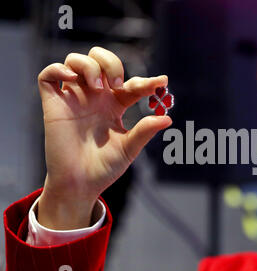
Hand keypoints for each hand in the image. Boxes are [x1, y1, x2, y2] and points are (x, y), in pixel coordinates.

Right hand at [37, 47, 171, 228]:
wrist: (80, 185)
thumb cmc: (105, 168)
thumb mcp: (129, 148)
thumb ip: (145, 130)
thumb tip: (168, 118)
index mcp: (114, 106)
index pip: (131, 84)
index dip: (146, 81)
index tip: (161, 83)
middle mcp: (94, 98)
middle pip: (100, 60)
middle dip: (111, 63)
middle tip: (118, 85)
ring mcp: (74, 99)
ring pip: (76, 61)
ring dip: (89, 65)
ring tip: (97, 87)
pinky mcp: (54, 105)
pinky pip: (48, 76)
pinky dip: (58, 69)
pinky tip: (71, 79)